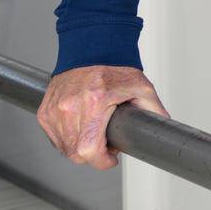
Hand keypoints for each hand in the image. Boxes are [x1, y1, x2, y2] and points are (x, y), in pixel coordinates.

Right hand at [37, 66, 168, 169]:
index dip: (101, 160)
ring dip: (79, 147)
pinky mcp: (45, 110)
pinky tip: (81, 128)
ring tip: (94, 133)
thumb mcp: (142, 88)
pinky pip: (54, 137)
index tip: (110, 158)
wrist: (92, 48)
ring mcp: (54, 110)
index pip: (88, 149)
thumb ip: (154, 109)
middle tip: (106, 144)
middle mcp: (69, 107)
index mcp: (94, 103)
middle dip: (93, 155)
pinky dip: (67, 138)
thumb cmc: (115, 67)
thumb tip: (164, 126)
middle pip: (75, 152)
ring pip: (63, 147)